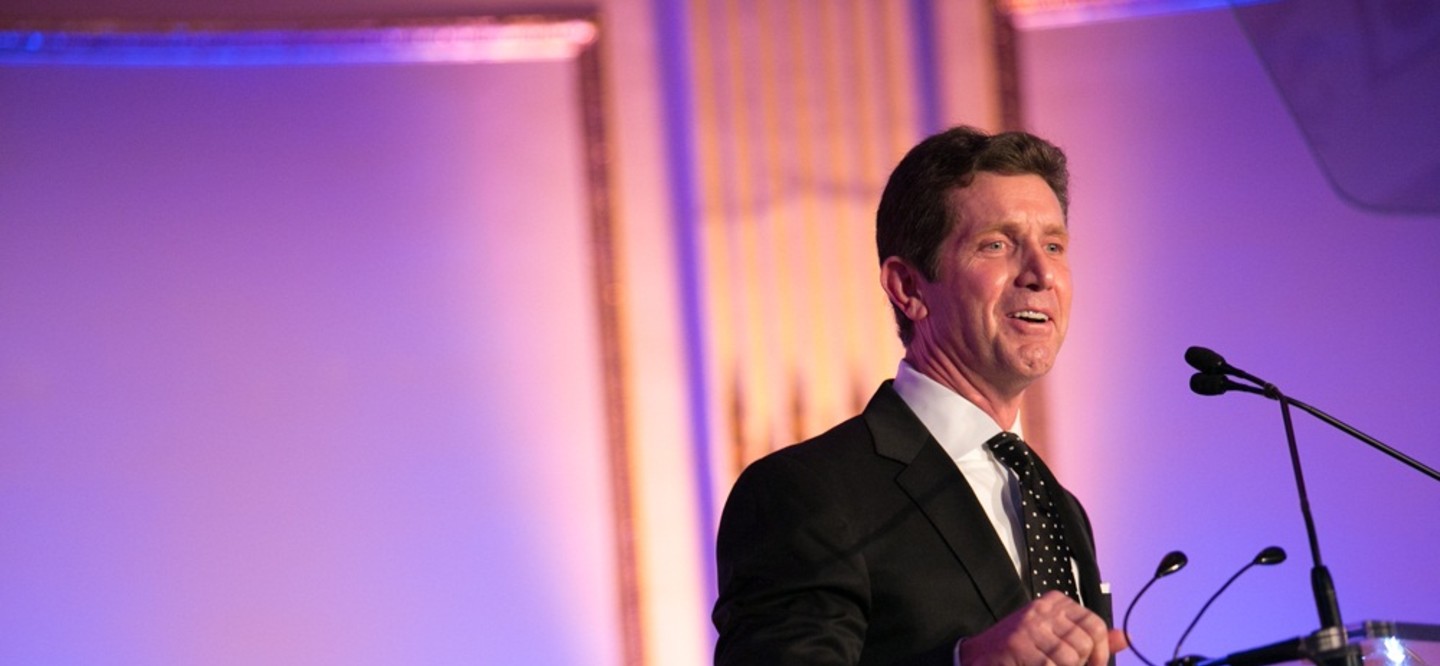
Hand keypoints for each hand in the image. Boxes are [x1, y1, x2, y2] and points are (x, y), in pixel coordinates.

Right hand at [960, 591, 1128, 665]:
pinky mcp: (1019, 644)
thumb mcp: (1056, 636)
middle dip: (1082, 665)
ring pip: (1070, 657)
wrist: (978, 656)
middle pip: (1084, 642)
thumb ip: (1090, 637)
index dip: (1101, 650)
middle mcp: (1043, 609)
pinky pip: (1051, 665)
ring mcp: (1029, 626)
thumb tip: (1125, 638)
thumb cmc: (1020, 648)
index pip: (1094, 624)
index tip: (1095, 664)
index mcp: (1055, 603)